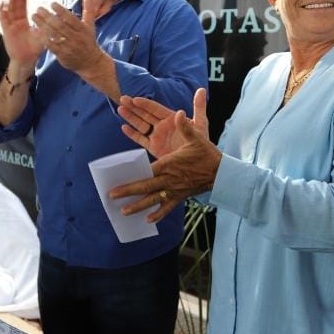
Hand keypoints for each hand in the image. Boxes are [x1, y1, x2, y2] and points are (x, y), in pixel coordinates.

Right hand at [0, 0, 45, 67]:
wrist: (26, 60)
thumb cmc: (34, 49)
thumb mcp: (42, 36)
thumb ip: (45, 27)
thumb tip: (55, 18)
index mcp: (25, 22)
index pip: (23, 8)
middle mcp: (16, 22)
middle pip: (15, 7)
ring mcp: (10, 26)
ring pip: (9, 11)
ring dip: (10, 2)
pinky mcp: (6, 30)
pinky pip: (2, 19)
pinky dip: (1, 11)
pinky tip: (2, 3)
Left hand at [31, 0, 104, 74]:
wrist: (90, 62)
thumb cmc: (88, 41)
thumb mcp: (90, 26)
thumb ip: (89, 11)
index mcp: (82, 30)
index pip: (71, 19)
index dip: (61, 11)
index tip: (52, 4)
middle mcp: (76, 38)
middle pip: (60, 26)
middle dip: (48, 16)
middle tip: (38, 8)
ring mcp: (69, 47)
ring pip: (54, 35)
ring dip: (42, 25)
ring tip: (34, 17)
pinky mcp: (62, 55)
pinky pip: (51, 46)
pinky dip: (43, 38)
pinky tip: (35, 31)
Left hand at [109, 105, 220, 222]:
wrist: (222, 173)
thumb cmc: (207, 154)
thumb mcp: (197, 138)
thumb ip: (185, 126)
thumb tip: (179, 113)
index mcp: (170, 164)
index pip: (147, 171)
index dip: (133, 176)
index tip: (119, 179)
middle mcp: (170, 179)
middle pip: (145, 187)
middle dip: (128, 191)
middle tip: (111, 196)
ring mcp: (174, 190)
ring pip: (153, 200)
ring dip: (138, 206)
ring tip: (123, 212)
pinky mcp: (181, 197)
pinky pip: (168, 207)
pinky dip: (158, 214)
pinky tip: (148, 220)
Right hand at [118, 88, 208, 158]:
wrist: (198, 163)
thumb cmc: (202, 142)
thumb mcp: (201, 123)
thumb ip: (199, 106)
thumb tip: (201, 90)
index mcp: (172, 118)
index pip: (156, 108)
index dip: (145, 104)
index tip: (135, 99)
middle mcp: (163, 126)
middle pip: (145, 114)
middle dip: (134, 107)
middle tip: (122, 99)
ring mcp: (157, 136)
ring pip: (141, 125)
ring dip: (131, 117)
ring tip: (120, 109)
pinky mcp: (154, 148)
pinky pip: (141, 139)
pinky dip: (132, 134)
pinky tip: (124, 127)